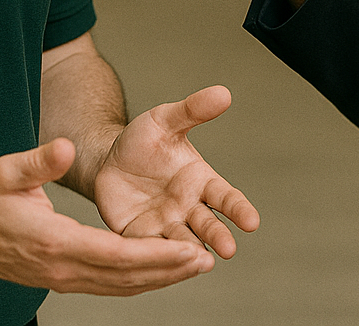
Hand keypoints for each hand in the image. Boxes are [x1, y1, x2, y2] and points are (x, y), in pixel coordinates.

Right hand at [0, 138, 212, 294]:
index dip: (153, 255)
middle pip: (125, 276)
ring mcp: (63, 278)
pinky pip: (108, 286)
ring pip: (120, 286)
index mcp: (55, 241)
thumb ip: (39, 161)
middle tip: (204, 260)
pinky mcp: (63, 278)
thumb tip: (65, 150)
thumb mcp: (7, 171)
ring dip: (158, 279)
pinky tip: (158, 273)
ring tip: (193, 267)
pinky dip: (137, 281)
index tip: (185, 250)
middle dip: (168, 270)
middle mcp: (63, 267)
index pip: (114, 254)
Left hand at [92, 86, 259, 259]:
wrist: (106, 160)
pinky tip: (164, 266)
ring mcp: (165, 224)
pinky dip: (158, 260)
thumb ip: (192, 110)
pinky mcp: (139, 236)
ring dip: (192, 253)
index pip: (226, 197)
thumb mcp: (164, 120)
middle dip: (218, 237)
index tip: (252, 222)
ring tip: (202, 263)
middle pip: (208, 225)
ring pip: (182, 243)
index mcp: (200, 180)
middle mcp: (188, 207)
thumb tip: (222, 93)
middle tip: (228, 249)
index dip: (239, 209)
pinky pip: (149, 250)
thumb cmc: (143, 140)